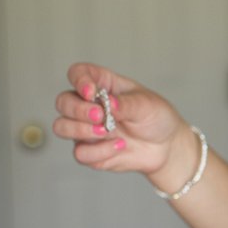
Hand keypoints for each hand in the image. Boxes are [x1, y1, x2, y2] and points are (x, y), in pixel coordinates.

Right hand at [53, 64, 194, 184]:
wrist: (166, 148)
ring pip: (61, 127)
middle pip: (63, 101)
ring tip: (106, 132)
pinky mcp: (90, 151)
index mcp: (103, 85)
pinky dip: (98, 151)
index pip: (78, 74)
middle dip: (77, 109)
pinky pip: (80, 153)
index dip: (79, 80)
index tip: (90, 92)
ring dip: (79, 130)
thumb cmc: (156, 118)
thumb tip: (109, 104)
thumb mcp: (147, 105)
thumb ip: (127, 104)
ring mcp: (86, 129)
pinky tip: (119, 147)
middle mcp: (88, 105)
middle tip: (100, 116)